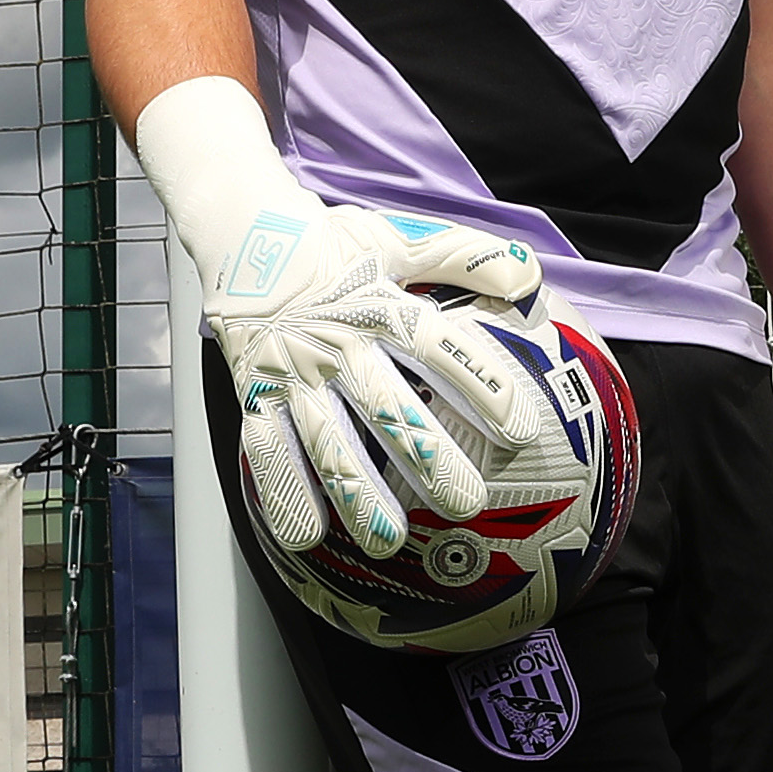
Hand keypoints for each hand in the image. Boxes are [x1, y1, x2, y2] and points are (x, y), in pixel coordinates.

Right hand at [134, 80, 561, 557]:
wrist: (243, 230)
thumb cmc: (334, 246)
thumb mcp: (401, 240)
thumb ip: (467, 259)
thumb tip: (529, 280)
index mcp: (381, 307)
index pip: (438, 348)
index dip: (480, 388)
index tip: (520, 432)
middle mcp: (340, 346)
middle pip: (389, 408)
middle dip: (429, 459)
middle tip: (467, 502)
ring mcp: (296, 374)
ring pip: (329, 441)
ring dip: (357, 493)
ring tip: (390, 541)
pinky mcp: (255, 393)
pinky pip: (267, 447)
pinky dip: (283, 491)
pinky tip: (306, 536)